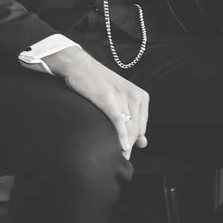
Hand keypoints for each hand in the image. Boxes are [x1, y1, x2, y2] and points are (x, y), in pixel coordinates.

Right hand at [48, 44, 148, 159]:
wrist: (79, 66)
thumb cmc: (96, 83)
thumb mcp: (120, 98)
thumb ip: (132, 119)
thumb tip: (143, 143)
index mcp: (141, 96)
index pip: (142, 127)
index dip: (133, 140)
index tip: (125, 148)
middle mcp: (135, 96)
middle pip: (136, 130)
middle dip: (129, 144)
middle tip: (120, 156)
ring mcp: (122, 98)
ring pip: (129, 128)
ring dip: (125, 145)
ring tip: (118, 156)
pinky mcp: (108, 99)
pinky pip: (119, 122)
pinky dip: (121, 137)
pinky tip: (122, 148)